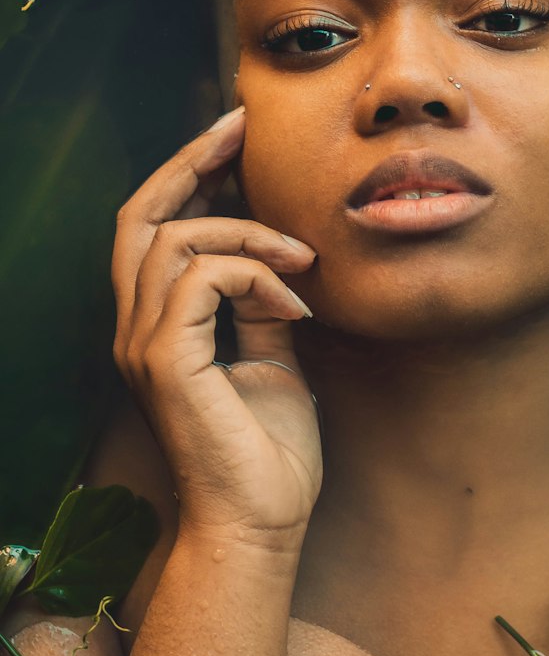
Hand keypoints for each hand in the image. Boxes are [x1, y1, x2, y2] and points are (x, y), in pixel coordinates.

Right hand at [112, 106, 322, 550]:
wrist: (262, 525)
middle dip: (191, 162)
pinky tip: (297, 304)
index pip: (155, 229)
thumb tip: (281, 262)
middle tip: (242, 130)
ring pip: (171, 238)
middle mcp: (138, 329)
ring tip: (303, 260)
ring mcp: (144, 344)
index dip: (190, 174)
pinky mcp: (165, 361)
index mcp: (159, 326)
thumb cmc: (270, 454)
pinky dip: (255, 274)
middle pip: (140, 216)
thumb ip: (264, 308)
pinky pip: (201, 278)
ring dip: (247, 232)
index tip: (238, 137)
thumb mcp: (277, 360)